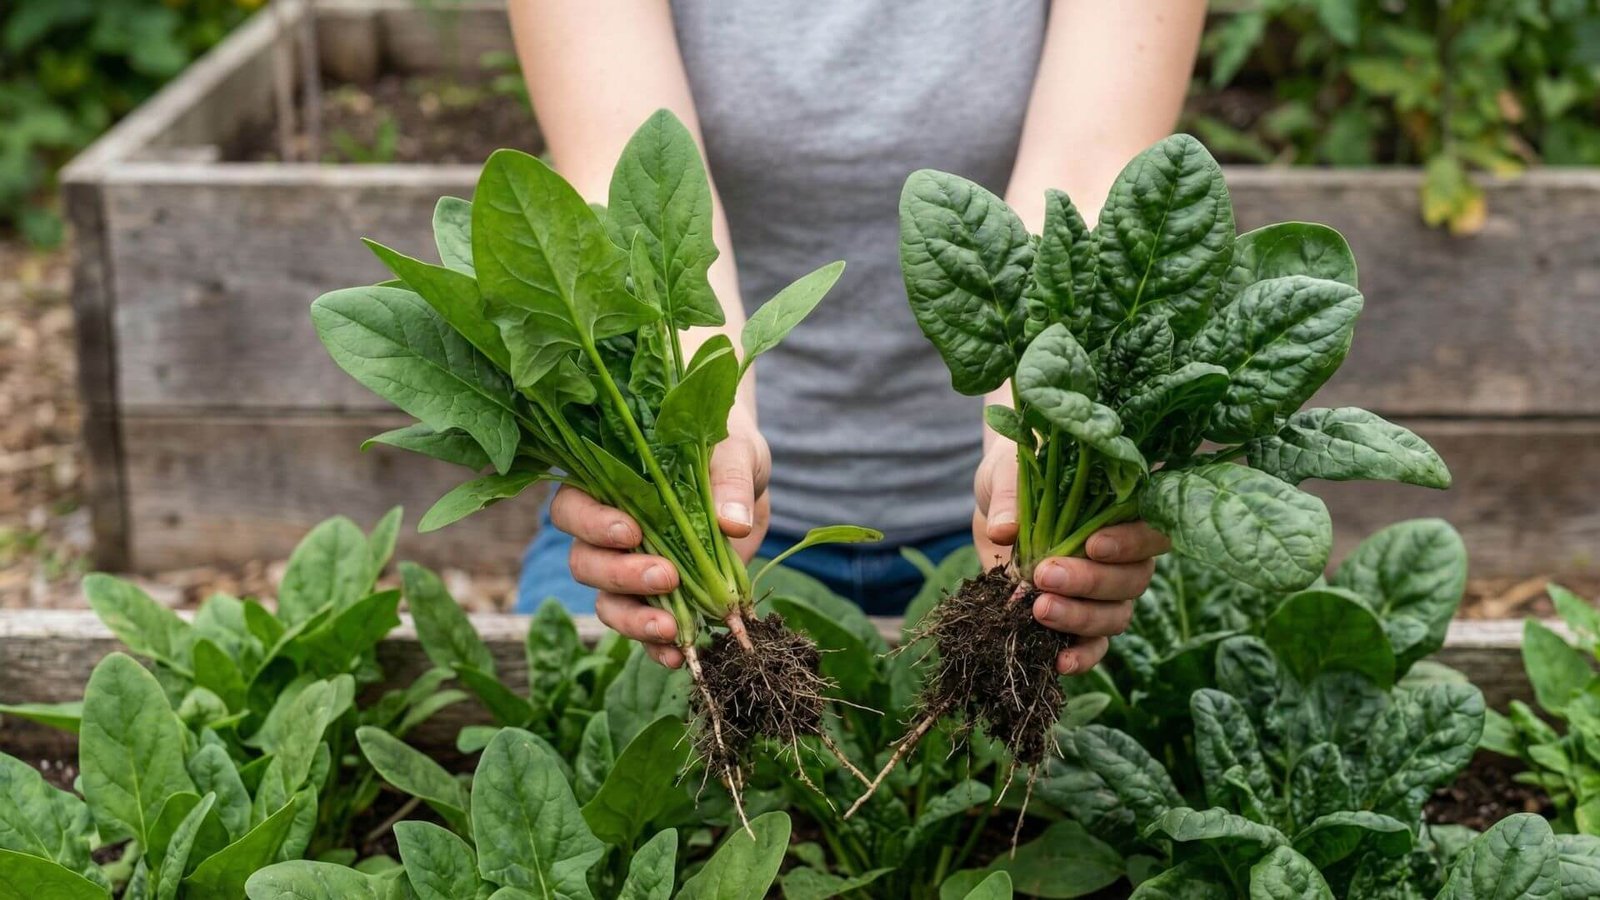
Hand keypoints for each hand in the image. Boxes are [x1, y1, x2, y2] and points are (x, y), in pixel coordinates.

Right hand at [552, 407, 769, 667]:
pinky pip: (643, 629)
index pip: (574, 509)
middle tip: (666, 576)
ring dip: (635, 619)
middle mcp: (606, 533)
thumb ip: (729, 482)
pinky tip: (678, 656)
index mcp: (607, 486)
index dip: (593, 525)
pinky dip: (656, 647)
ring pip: (607, 602)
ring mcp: (629, 570)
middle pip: (585, 563)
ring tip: (672, 628)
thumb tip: (733, 523)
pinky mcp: (658, 599)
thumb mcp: (735, 454)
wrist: (748, 480)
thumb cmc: (728, 449)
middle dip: (621, 575)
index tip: (630, 532)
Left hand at [973, 440, 1170, 674]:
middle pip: (1133, 579)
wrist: (994, 509)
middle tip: (1045, 575)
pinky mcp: (1078, 619)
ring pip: (1117, 616)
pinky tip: (1057, 662)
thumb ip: (1011, 497)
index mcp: (1124, 513)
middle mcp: (1125, 556)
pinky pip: (1095, 646)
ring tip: (1039, 611)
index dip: (1130, 542)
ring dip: (1081, 618)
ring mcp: (1105, 592)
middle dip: (1090, 582)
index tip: (1092, 545)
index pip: (1151, 531)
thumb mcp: (1006, 476)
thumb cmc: (1014, 478)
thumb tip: (1004, 530)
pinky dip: (1081, 657)